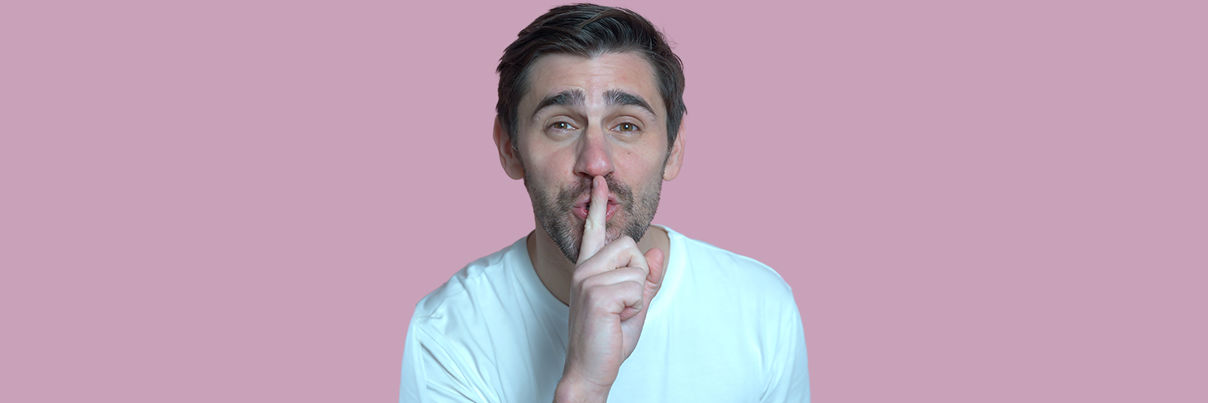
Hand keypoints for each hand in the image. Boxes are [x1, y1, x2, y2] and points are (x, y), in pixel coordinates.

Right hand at [556, 176, 665, 401]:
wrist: (590, 370)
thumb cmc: (608, 339)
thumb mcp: (634, 306)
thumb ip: (646, 279)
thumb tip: (657, 252)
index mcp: (589, 269)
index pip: (593, 230)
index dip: (597, 205)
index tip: (598, 182)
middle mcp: (584, 269)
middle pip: (630, 245)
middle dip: (640, 274)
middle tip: (625, 303)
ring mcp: (587, 279)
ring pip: (637, 268)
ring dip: (638, 294)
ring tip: (619, 313)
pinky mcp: (596, 293)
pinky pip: (637, 287)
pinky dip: (636, 307)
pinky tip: (617, 319)